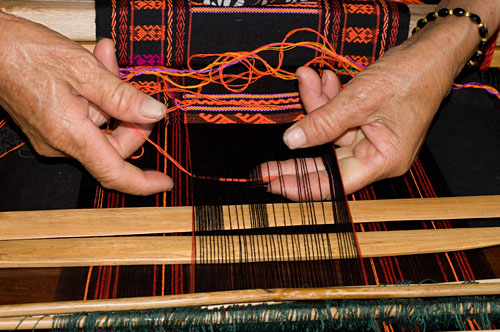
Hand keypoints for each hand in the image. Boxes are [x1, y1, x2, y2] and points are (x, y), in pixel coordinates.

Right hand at [0, 12, 172, 194]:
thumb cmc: (24, 53)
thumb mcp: (83, 70)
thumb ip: (122, 98)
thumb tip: (154, 113)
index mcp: (70, 135)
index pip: (114, 172)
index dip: (143, 182)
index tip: (164, 182)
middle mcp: (60, 143)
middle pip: (114, 143)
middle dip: (128, 110)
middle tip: (124, 73)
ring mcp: (53, 136)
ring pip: (101, 124)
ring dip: (110, 94)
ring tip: (103, 56)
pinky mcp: (50, 125)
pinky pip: (85, 118)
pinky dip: (95, 96)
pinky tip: (92, 67)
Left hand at [261, 18, 474, 199]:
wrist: (431, 51)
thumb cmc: (410, 77)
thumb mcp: (359, 100)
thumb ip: (323, 122)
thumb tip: (291, 141)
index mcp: (383, 160)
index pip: (336, 183)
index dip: (303, 185)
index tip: (274, 184)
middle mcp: (376, 155)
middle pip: (327, 162)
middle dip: (297, 151)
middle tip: (263, 165)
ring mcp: (370, 138)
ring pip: (329, 133)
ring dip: (315, 106)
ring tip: (306, 79)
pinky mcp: (365, 121)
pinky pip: (338, 117)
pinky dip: (327, 100)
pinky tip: (320, 79)